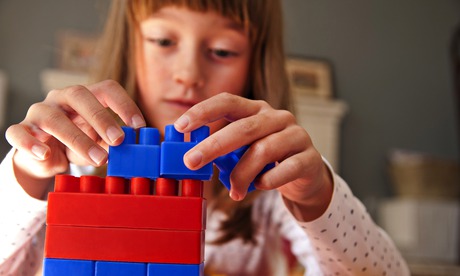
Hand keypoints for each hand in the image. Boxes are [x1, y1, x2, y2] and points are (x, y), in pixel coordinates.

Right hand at [6, 80, 145, 180]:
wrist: (44, 156)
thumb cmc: (76, 143)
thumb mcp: (98, 143)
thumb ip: (112, 143)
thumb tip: (132, 148)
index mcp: (85, 97)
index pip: (106, 89)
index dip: (124, 104)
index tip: (139, 126)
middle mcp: (61, 98)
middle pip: (79, 95)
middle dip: (101, 118)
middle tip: (119, 140)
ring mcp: (39, 113)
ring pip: (54, 119)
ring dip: (78, 140)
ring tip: (98, 158)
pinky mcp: (20, 130)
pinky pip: (19, 133)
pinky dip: (31, 144)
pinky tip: (46, 154)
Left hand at [174, 93, 331, 218]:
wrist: (305, 175)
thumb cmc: (267, 160)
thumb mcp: (243, 149)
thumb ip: (223, 148)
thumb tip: (190, 158)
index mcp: (256, 110)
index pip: (228, 102)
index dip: (203, 111)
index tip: (181, 127)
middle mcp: (277, 117)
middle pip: (243, 127)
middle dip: (213, 145)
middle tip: (191, 162)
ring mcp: (296, 135)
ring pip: (263, 150)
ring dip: (242, 174)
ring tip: (233, 191)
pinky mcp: (309, 158)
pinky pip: (286, 169)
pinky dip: (268, 180)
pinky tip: (260, 186)